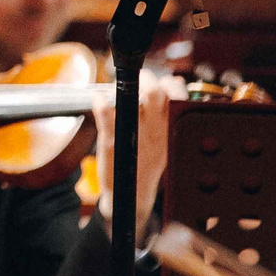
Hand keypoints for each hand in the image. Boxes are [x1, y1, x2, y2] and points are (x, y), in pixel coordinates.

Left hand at [94, 67, 184, 239]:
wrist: (131, 196)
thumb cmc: (148, 162)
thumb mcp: (166, 140)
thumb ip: (169, 112)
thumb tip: (174, 82)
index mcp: (168, 129)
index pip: (176, 97)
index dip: (172, 84)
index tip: (164, 82)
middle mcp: (153, 130)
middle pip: (155, 93)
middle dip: (147, 79)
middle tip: (140, 79)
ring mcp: (131, 134)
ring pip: (131, 100)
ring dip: (124, 87)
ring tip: (119, 88)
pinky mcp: (110, 141)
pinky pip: (104, 113)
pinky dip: (100, 101)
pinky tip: (98, 98)